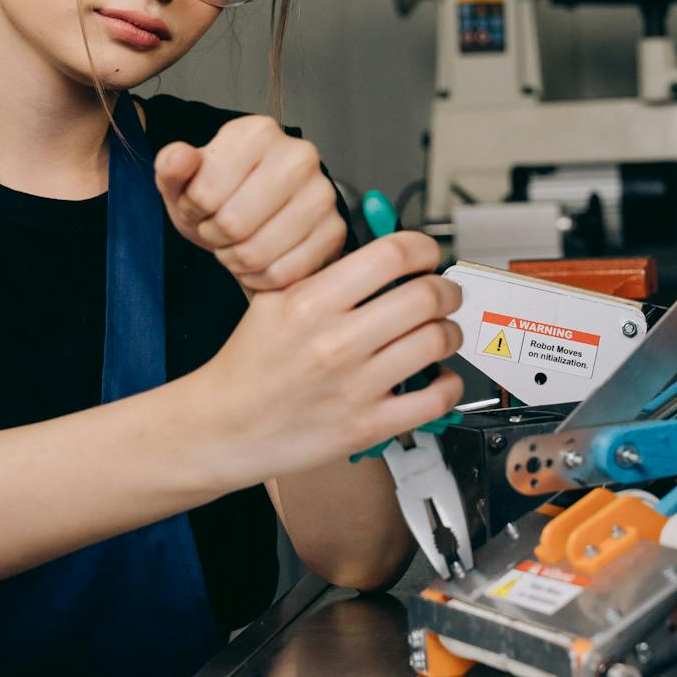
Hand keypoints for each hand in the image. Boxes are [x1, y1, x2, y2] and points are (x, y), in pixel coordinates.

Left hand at [155, 117, 347, 291]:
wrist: (256, 222)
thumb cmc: (220, 198)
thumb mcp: (183, 182)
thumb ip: (172, 167)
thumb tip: (180, 157)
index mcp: (257, 132)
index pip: (205, 191)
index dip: (193, 209)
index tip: (200, 206)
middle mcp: (299, 155)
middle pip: (233, 222)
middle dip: (215, 236)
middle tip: (218, 230)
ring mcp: (323, 193)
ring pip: (257, 252)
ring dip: (235, 259)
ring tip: (236, 244)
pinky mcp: (334, 231)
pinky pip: (282, 273)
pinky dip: (260, 277)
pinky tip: (258, 262)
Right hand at [204, 232, 464, 478]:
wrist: (225, 427)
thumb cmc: (250, 366)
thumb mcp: (274, 300)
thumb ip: (325, 274)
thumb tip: (381, 255)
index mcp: (310, 303)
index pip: (390, 256)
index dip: (422, 249)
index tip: (427, 254)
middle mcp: (335, 343)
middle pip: (425, 297)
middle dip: (446, 289)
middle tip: (444, 292)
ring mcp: (354, 387)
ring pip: (436, 342)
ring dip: (451, 332)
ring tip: (442, 331)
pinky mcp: (367, 426)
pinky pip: (435, 399)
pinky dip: (449, 384)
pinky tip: (440, 376)